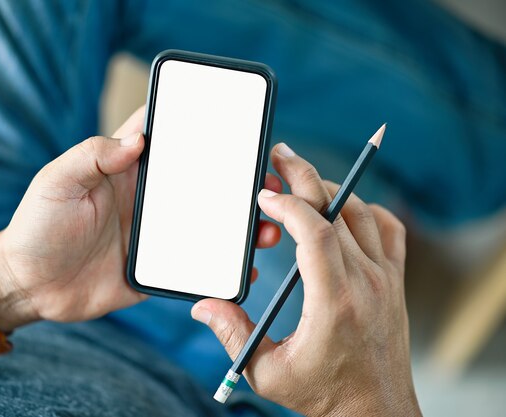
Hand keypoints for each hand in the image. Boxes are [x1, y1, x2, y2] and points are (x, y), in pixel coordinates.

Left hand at [0, 107, 281, 330]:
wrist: (29, 287)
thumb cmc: (37, 228)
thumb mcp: (57, 182)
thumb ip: (93, 156)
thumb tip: (138, 139)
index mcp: (126, 169)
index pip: (168, 137)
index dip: (198, 125)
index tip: (236, 122)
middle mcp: (148, 197)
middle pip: (201, 181)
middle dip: (236, 179)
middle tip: (267, 183)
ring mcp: (155, 233)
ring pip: (208, 222)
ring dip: (238, 223)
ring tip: (266, 227)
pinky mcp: (157, 267)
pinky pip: (197, 265)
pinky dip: (222, 266)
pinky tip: (245, 269)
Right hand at [192, 143, 420, 416]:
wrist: (375, 412)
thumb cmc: (322, 395)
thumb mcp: (268, 372)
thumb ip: (233, 335)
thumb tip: (203, 305)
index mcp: (335, 302)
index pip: (318, 232)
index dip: (288, 204)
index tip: (263, 194)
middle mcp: (367, 283)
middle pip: (340, 209)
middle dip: (306, 176)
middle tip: (280, 155)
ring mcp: (386, 280)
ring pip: (363, 212)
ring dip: (331, 190)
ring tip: (301, 178)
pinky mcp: (395, 282)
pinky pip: (389, 229)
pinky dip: (366, 210)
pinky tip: (345, 209)